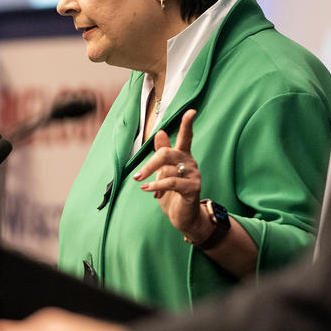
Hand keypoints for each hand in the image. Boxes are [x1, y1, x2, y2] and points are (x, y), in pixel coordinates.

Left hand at [134, 109, 210, 240]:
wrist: (185, 218)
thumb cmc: (174, 195)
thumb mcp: (165, 172)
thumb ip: (162, 154)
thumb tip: (159, 131)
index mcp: (183, 157)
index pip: (186, 137)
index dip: (188, 124)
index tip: (191, 111)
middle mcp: (190, 163)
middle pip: (168, 152)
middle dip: (150, 162)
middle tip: (137, 175)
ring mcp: (193, 175)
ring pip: (169, 166)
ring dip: (152, 175)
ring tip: (141, 183)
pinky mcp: (193, 188)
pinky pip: (173, 182)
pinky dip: (158, 185)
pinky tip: (148, 190)